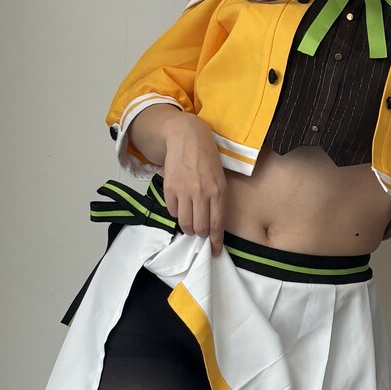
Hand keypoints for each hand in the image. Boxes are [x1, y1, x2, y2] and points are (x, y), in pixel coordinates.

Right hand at [161, 112, 227, 255]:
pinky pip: (171, 211)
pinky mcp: (170, 187)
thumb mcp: (220, 178)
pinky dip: (176, 214)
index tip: (214, 252)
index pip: (216, 224)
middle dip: (200, 235)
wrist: (187, 137)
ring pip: (184, 222)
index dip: (215, 242)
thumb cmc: (208, 158)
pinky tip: (180, 208)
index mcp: (218, 191)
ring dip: (187, 228)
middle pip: (199, 227)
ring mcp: (184, 191)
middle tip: (200, 232)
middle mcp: (202, 193)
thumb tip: (213, 225)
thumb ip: (217, 200)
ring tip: (190, 224)